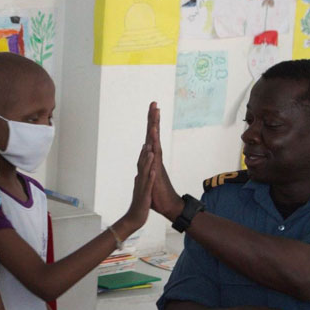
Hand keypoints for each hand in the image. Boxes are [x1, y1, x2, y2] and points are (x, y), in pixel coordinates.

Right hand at [122, 143, 155, 230]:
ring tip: (150, 152)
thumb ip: (138, 184)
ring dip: (147, 162)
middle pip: (141, 166)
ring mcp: (142, 189)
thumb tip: (137, 176)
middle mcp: (140, 183)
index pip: (140, 166)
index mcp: (139, 181)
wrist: (133, 219)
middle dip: (144, 154)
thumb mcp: (139, 193)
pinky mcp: (145, 196)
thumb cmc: (138, 207)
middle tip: (147, 141)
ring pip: (145, 173)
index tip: (146, 144)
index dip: (143, 155)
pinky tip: (154, 171)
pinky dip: (151, 178)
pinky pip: (148, 185)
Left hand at [146, 102, 182, 220]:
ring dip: (154, 125)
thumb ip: (144, 173)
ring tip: (155, 111)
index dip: (150, 126)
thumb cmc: (158, 195)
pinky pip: (156, 151)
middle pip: (153, 134)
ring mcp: (157, 161)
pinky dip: (154, 140)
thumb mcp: (147, 181)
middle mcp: (156, 157)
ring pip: (155, 140)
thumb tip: (141, 168)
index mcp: (152, 159)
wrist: (168, 206)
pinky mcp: (158, 167)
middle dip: (153, 119)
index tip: (151, 112)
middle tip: (154, 103)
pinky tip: (153, 131)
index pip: (149, 139)